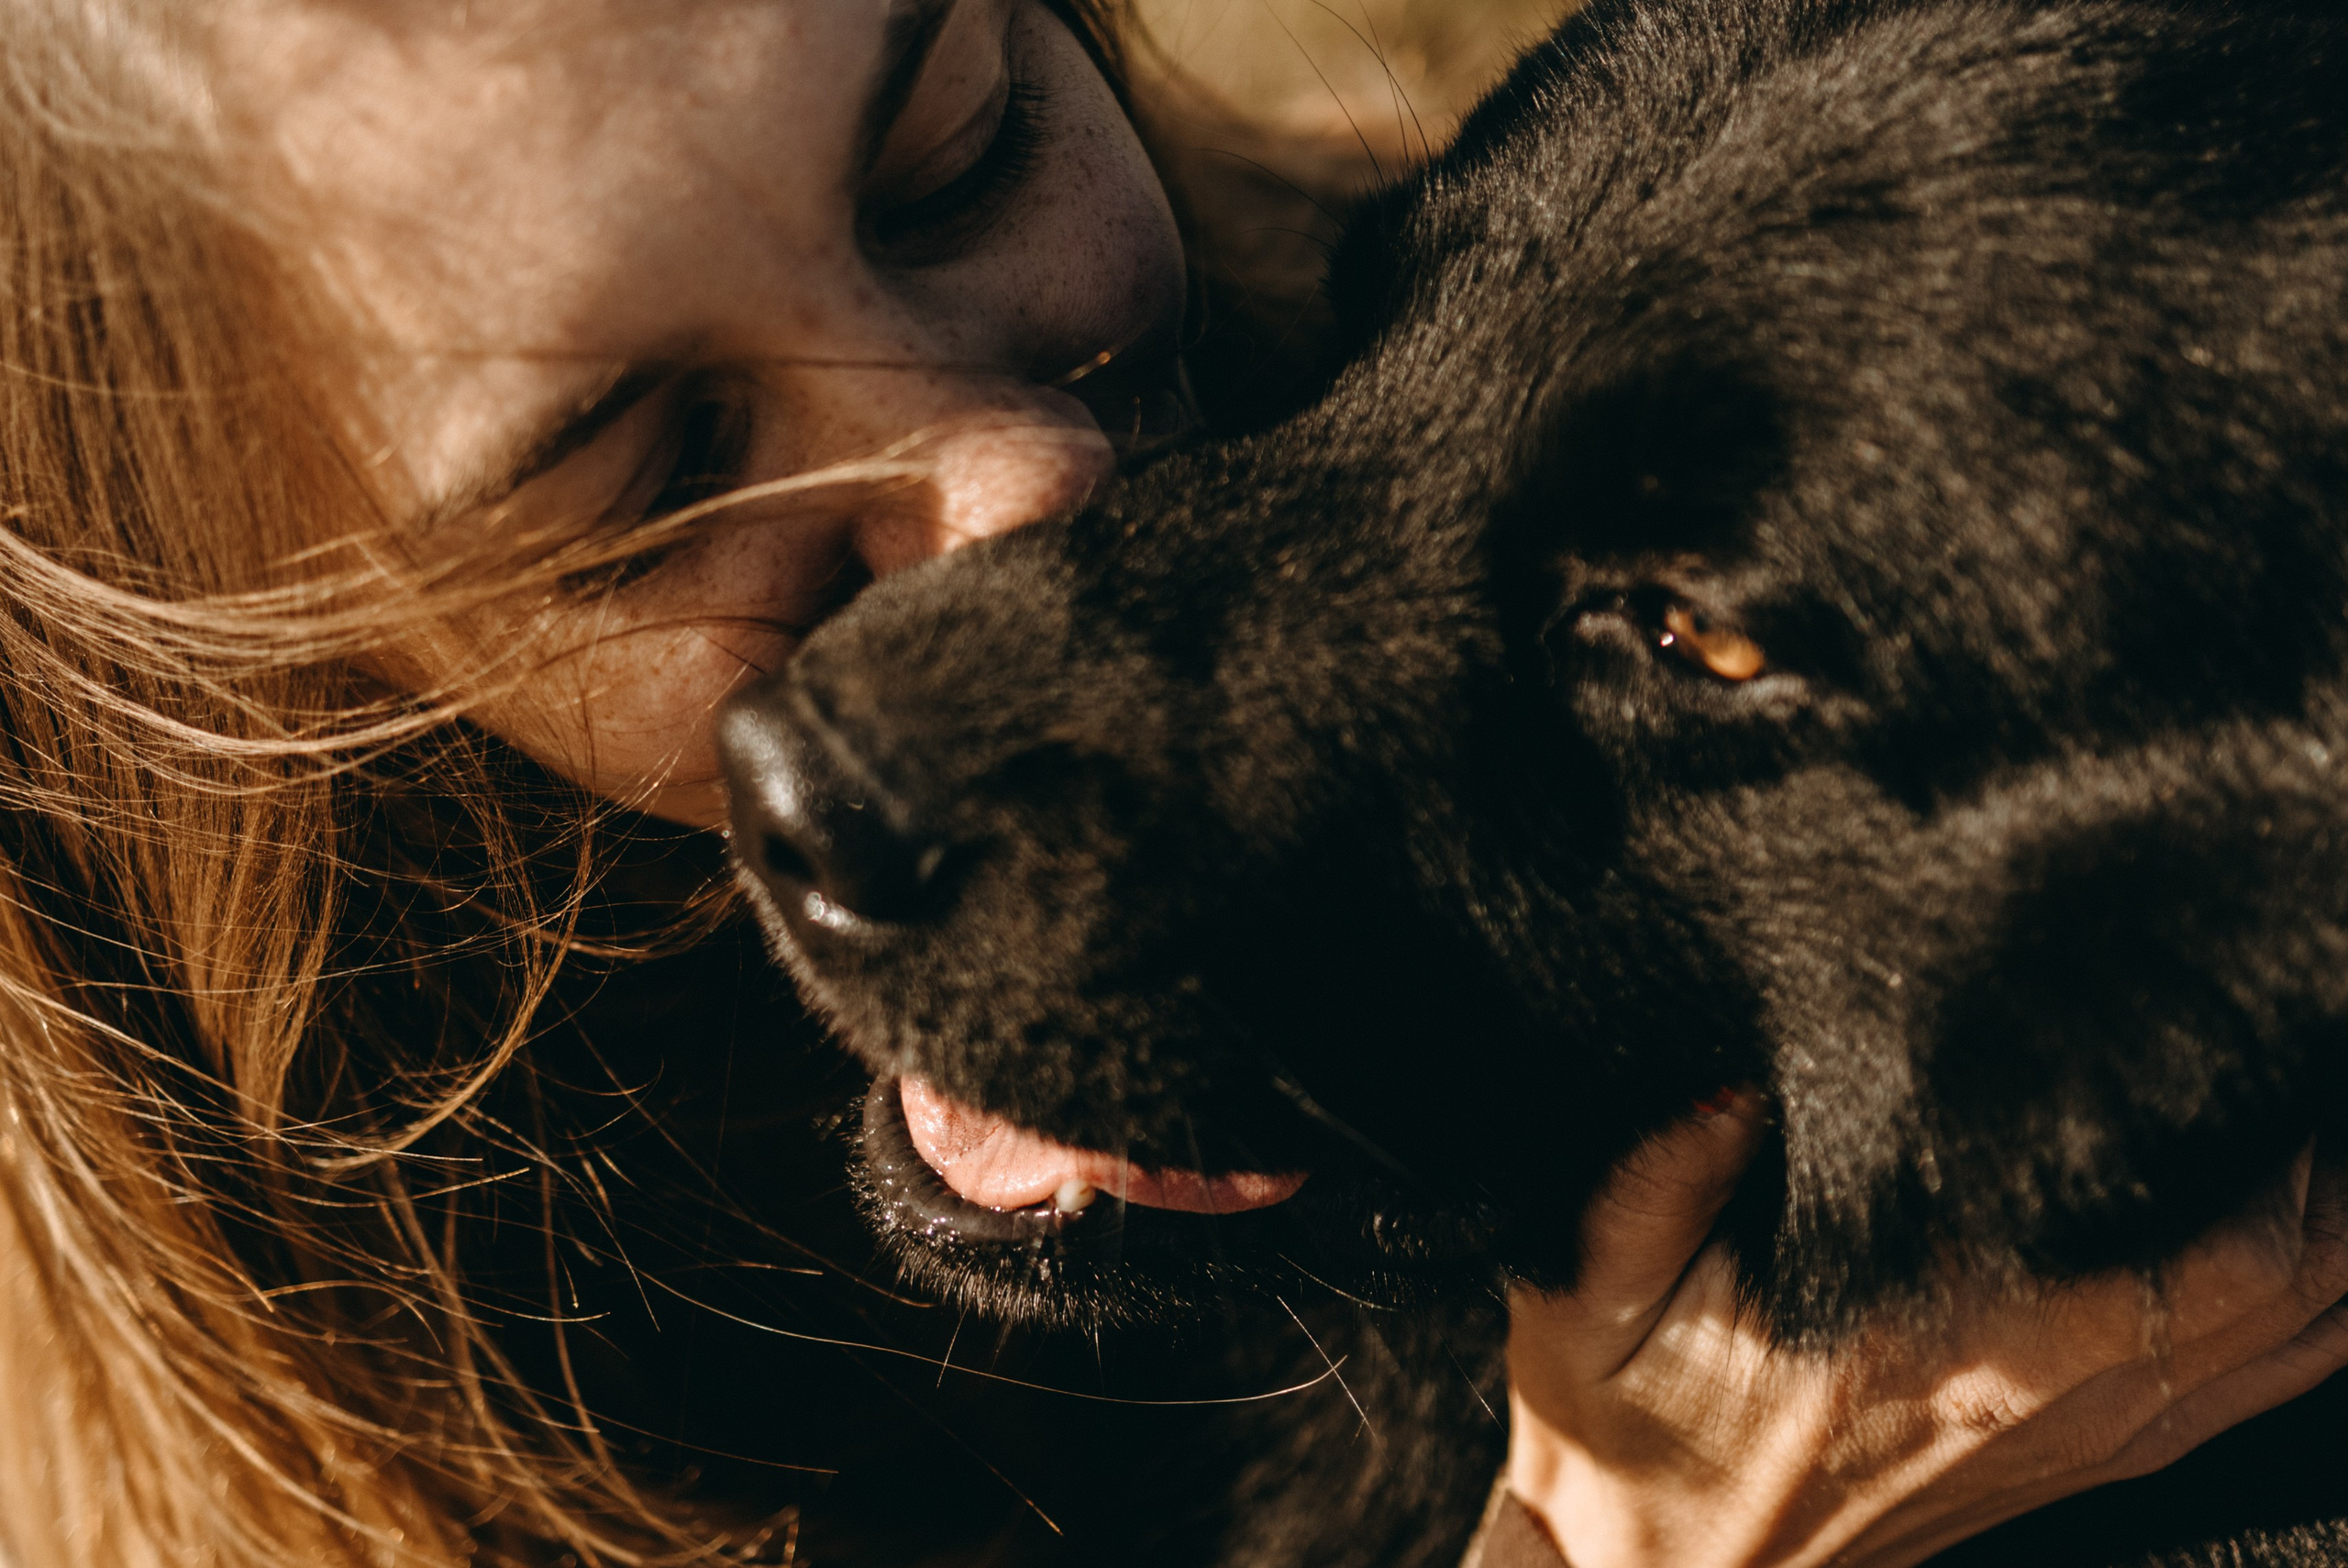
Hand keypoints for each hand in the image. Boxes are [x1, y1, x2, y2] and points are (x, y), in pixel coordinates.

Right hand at [1505, 1095, 2347, 1567]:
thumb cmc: (1633, 1439)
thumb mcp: (1591, 1301)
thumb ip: (1653, 1184)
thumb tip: (1731, 1084)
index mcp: (1960, 1346)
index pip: (2193, 1247)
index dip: (2264, 1135)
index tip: (2245, 1018)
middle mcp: (2060, 1396)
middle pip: (2298, 1272)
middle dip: (2327, 1142)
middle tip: (2312, 1017)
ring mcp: (2096, 1433)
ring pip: (2305, 1322)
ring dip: (2342, 1210)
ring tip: (2321, 1088)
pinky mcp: (2098, 1452)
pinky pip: (2270, 1374)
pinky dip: (2328, 1293)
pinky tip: (2324, 1211)